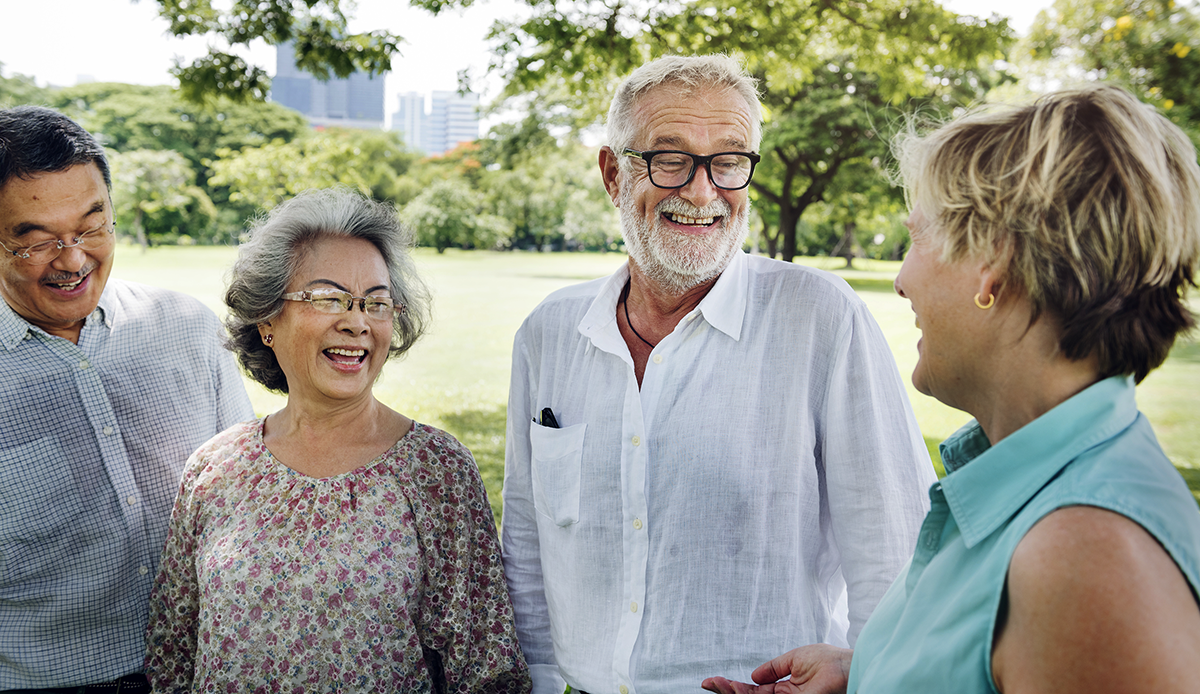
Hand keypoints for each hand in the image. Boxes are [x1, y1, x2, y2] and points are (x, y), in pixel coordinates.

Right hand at [701, 644, 852, 693]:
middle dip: (727, 691)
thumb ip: (773, 668)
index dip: (733, 687)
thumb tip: (752, 676)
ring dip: (733, 693)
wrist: (849, 666)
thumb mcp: (795, 660)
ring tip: (718, 684)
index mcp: (784, 690)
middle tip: (709, 683)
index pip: (753, 692)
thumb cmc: (830, 662)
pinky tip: (734, 690)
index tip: (713, 680)